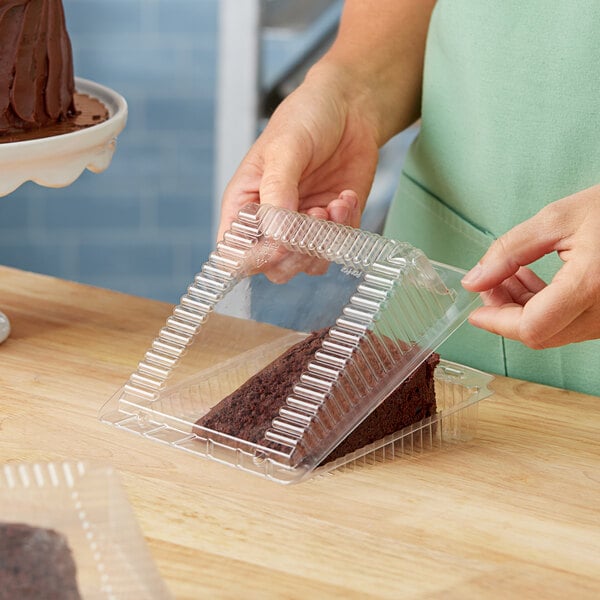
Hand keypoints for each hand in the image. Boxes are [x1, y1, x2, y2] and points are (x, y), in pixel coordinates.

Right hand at [216, 0, 434, 281]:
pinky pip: (337, 247)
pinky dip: (345, 229)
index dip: (257, 258)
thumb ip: (278, 191)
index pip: (237, 253)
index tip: (281, 242)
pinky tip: (345, 198)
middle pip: (275, 268)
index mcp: (246, 204)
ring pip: (307, 265)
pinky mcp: (334, 225)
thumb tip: (279, 233)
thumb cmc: (306, 117)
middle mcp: (272, 221)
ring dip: (324, 242)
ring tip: (332, 204)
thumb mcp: (285, 148)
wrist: (350, 106)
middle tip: (315, 219)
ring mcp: (304, 226)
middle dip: (297, 253)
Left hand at [461, 185, 599, 347]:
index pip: (531, 326)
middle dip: (505, 313)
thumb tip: (475, 280)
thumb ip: (509, 251)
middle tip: (489, 283)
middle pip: (539, 334)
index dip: (496, 322)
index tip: (475, 311)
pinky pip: (569, 323)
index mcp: (590, 285)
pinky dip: (543, 307)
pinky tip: (529, 280)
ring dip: (521, 309)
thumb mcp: (557, 219)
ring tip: (507, 275)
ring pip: (553, 331)